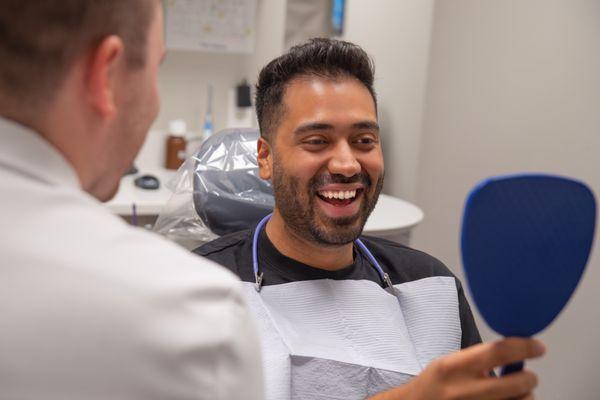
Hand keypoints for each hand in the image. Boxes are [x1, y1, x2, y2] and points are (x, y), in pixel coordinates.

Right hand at [370, 337, 544, 399]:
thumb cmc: (431, 386)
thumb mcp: (447, 364)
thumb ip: (476, 360)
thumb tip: (511, 355)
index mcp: (454, 368)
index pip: (498, 352)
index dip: (525, 348)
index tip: (538, 347)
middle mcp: (465, 391)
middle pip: (518, 383)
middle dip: (529, 378)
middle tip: (528, 376)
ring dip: (524, 397)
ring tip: (513, 393)